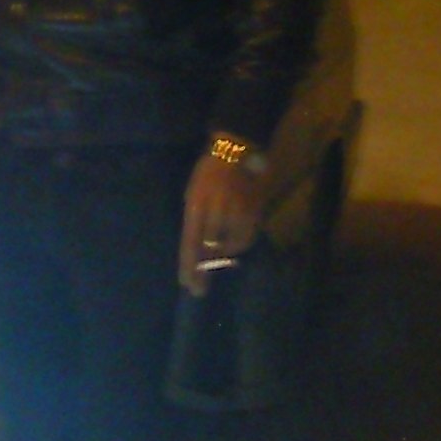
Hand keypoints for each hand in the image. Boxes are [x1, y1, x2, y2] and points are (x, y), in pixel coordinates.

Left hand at [177, 153, 265, 295]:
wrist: (235, 151)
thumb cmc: (207, 173)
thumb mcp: (193, 194)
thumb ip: (194, 220)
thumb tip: (196, 248)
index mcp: (196, 204)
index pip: (190, 241)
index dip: (188, 265)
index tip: (187, 285)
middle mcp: (216, 209)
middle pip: (209, 249)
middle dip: (203, 271)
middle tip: (200, 289)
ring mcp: (236, 211)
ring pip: (229, 246)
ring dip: (221, 257)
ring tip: (215, 260)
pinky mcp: (253, 211)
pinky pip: (245, 238)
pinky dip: (238, 245)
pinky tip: (232, 247)